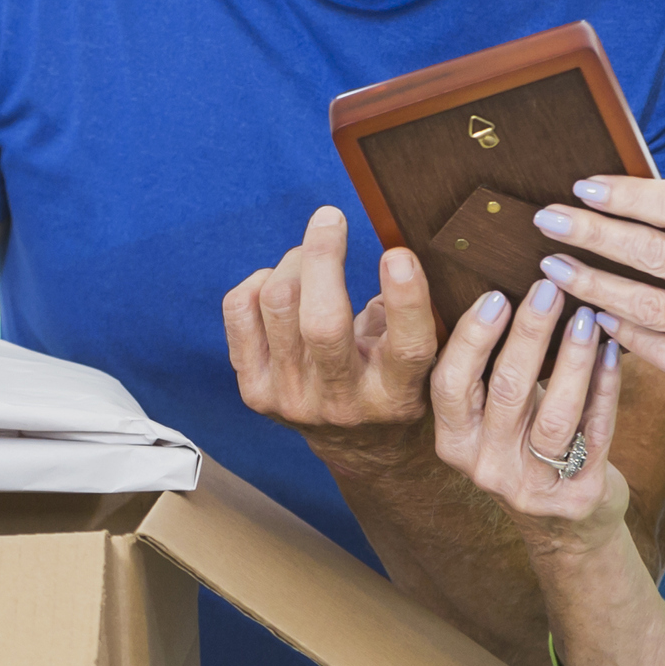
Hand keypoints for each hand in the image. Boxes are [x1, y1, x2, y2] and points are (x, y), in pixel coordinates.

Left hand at [220, 206, 437, 461]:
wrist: (359, 447)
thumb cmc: (395, 383)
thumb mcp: (424, 361)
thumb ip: (414, 315)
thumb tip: (399, 251)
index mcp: (397, 395)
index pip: (406, 348)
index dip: (405, 299)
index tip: (398, 254)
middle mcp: (343, 403)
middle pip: (322, 322)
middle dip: (324, 257)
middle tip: (331, 218)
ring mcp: (292, 400)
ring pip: (278, 304)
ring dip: (295, 262)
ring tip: (312, 255)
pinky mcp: (255, 392)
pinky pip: (240, 311)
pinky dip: (258, 282)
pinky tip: (281, 283)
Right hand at [428, 277, 628, 562]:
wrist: (566, 530)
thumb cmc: (524, 449)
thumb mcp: (491, 421)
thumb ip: (487, 371)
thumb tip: (498, 288)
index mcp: (455, 442)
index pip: (451, 385)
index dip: (472, 338)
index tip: (495, 295)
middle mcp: (487, 467)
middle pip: (507, 390)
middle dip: (529, 333)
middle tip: (548, 288)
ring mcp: (534, 486)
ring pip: (555, 413)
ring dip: (572, 358)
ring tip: (585, 316)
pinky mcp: (580, 494)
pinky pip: (596, 431)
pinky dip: (606, 386)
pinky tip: (613, 350)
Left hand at [527, 178, 664, 426]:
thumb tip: (634, 194)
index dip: (625, 196)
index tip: (582, 188)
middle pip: (651, 253)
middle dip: (591, 234)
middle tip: (548, 221)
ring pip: (644, 305)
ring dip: (591, 285)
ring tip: (554, 268)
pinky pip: (656, 350)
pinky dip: (620, 331)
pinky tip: (592, 316)